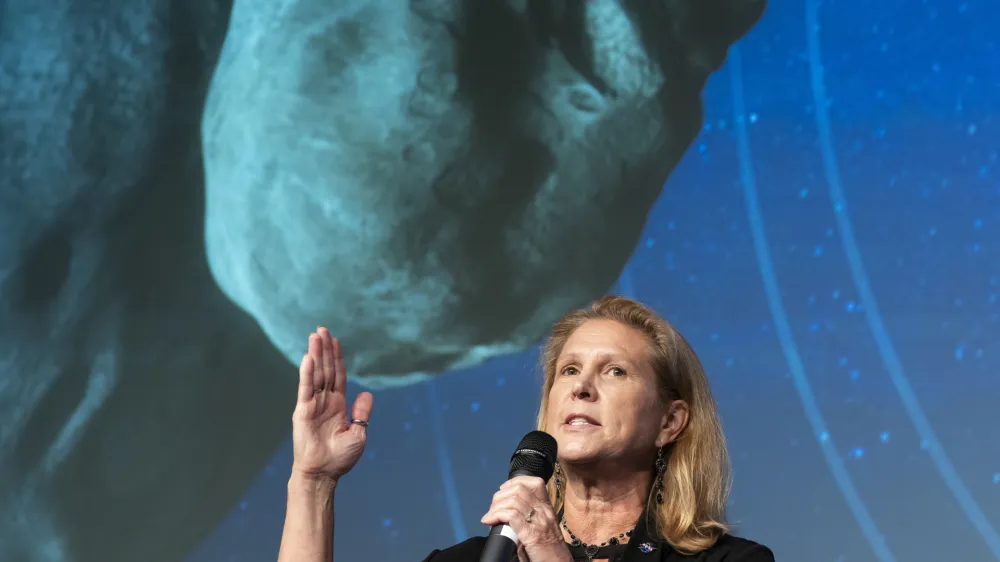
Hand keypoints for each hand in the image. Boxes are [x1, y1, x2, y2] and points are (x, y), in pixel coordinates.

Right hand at [290, 328, 373, 482]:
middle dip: (325, 349)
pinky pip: (306, 389)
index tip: (335, 340)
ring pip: (316, 374)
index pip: (338, 375)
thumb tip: (367, 393)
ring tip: (315, 336)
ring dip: (316, 355)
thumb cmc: (340, 458)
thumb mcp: (358, 433)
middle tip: (322, 329)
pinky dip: (307, 373)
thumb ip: (361, 412)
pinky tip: (308, 358)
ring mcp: (313, 405)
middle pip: (326, 370)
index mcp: (338, 405)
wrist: (323, 474)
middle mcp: (325, 401)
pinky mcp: (302, 412)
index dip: (337, 357)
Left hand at [480, 476, 571, 561]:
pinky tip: (490, 521)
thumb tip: (505, 514)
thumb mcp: (543, 528)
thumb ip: (529, 518)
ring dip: (495, 507)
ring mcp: (539, 522)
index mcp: (547, 509)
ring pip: (513, 500)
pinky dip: (496, 515)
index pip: (535, 483)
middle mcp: (544, 512)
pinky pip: (511, 515)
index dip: (515, 482)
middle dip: (500, 495)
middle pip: (519, 489)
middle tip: (493, 508)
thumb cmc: (549, 551)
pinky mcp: (531, 535)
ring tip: (489, 516)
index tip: (503, 490)